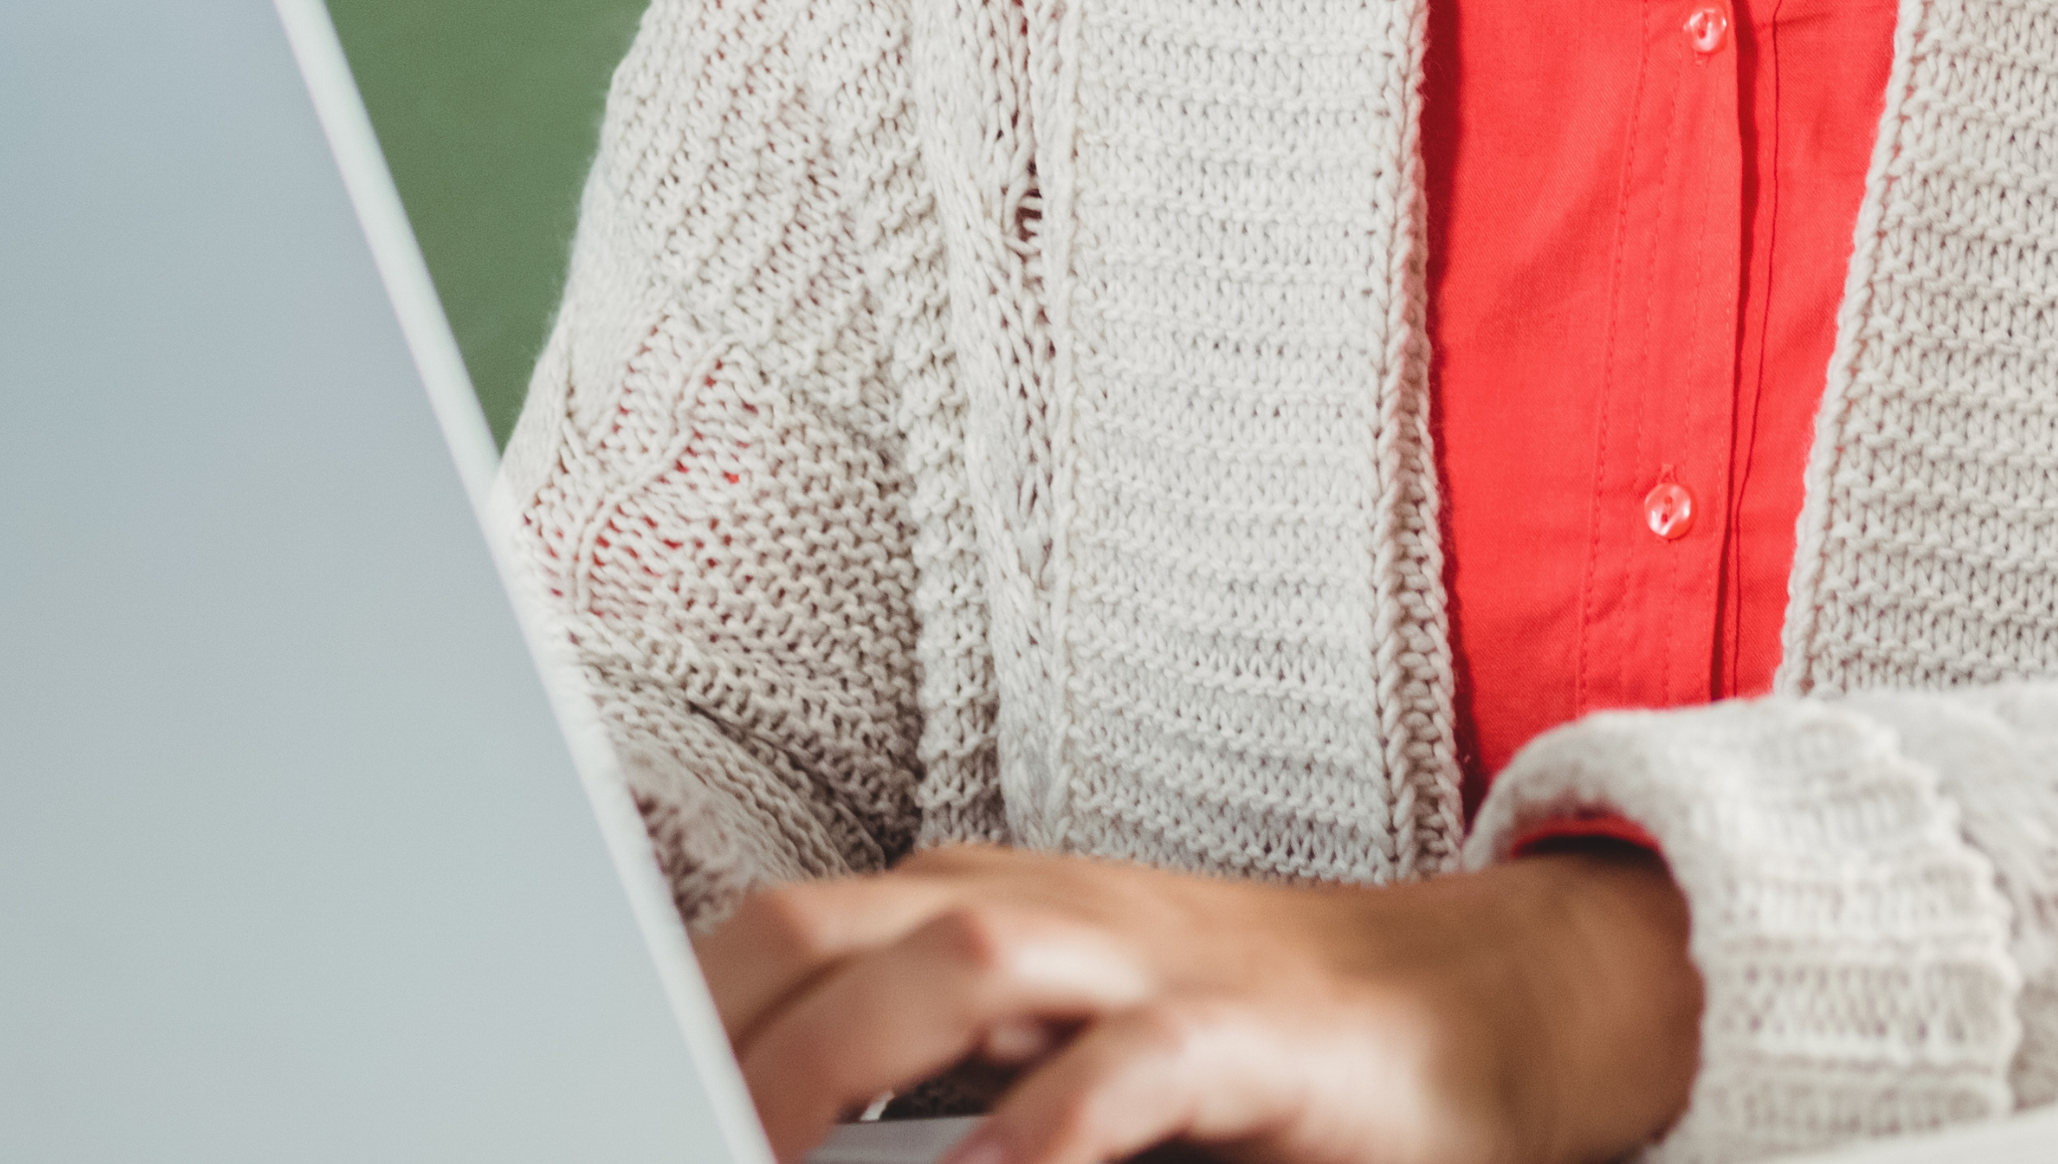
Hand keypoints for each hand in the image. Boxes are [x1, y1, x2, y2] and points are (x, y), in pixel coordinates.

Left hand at [696, 840, 1702, 1163]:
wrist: (1467, 1012)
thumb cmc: (1232, 1048)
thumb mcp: (1045, 1054)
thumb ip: (913, 1083)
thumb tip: (757, 1125)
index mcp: (967, 916)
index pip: (770, 932)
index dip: (667, 1007)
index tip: (590, 1081)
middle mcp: (1040, 917)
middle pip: (822, 923)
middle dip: (711, 1024)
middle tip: (643, 1118)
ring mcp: (1145, 964)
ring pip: (956, 955)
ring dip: (836, 1055)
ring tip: (759, 1146)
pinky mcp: (1249, 1039)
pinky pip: (1127, 1072)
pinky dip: (1041, 1137)